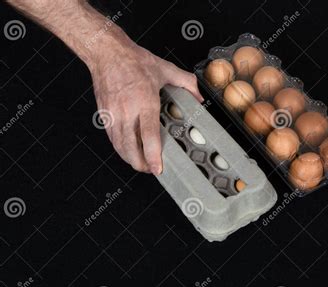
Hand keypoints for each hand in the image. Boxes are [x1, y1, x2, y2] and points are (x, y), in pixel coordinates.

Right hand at [90, 43, 203, 174]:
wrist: (106, 52)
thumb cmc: (133, 60)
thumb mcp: (165, 69)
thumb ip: (186, 84)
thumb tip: (199, 97)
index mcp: (145, 102)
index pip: (148, 135)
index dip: (152, 155)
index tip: (157, 168)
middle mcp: (127, 111)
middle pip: (131, 147)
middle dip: (140, 164)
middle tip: (151, 169)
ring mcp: (114, 114)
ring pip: (119, 145)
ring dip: (129, 158)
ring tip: (140, 163)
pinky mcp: (104, 114)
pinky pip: (111, 137)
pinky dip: (119, 148)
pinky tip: (127, 150)